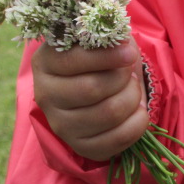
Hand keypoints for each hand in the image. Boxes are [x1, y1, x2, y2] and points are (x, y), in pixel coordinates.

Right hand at [32, 39, 148, 161]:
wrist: (98, 83)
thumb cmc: (99, 56)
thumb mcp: (97, 39)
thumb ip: (105, 37)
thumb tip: (122, 42)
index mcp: (45, 62)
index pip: (73, 61)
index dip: (107, 57)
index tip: (129, 52)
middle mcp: (46, 96)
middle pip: (93, 89)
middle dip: (122, 77)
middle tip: (129, 71)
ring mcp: (61, 125)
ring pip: (109, 113)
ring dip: (133, 96)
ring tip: (132, 87)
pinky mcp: (81, 146)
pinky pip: (118, 138)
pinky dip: (138, 121)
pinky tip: (136, 109)